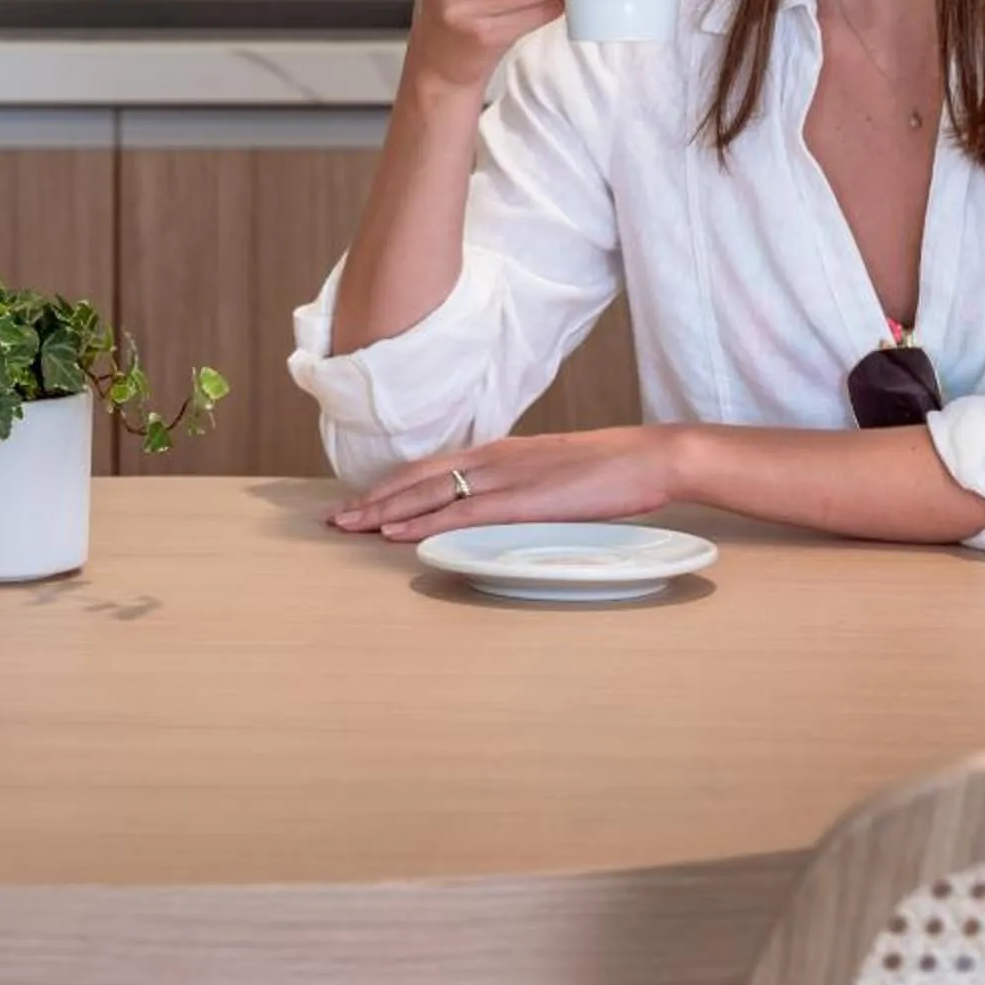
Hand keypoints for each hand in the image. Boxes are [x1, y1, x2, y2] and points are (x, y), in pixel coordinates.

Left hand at [331, 425, 691, 540]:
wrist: (649, 457)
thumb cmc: (610, 469)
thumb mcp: (554, 471)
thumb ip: (521, 483)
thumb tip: (497, 503)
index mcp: (501, 451)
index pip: (432, 466)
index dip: (392, 485)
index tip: (360, 502)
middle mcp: (494, 458)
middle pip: (419, 478)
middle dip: (373, 499)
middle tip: (335, 519)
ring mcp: (507, 477)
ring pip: (430, 493)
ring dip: (385, 511)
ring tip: (350, 526)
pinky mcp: (523, 500)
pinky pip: (462, 513)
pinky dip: (424, 522)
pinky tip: (398, 533)